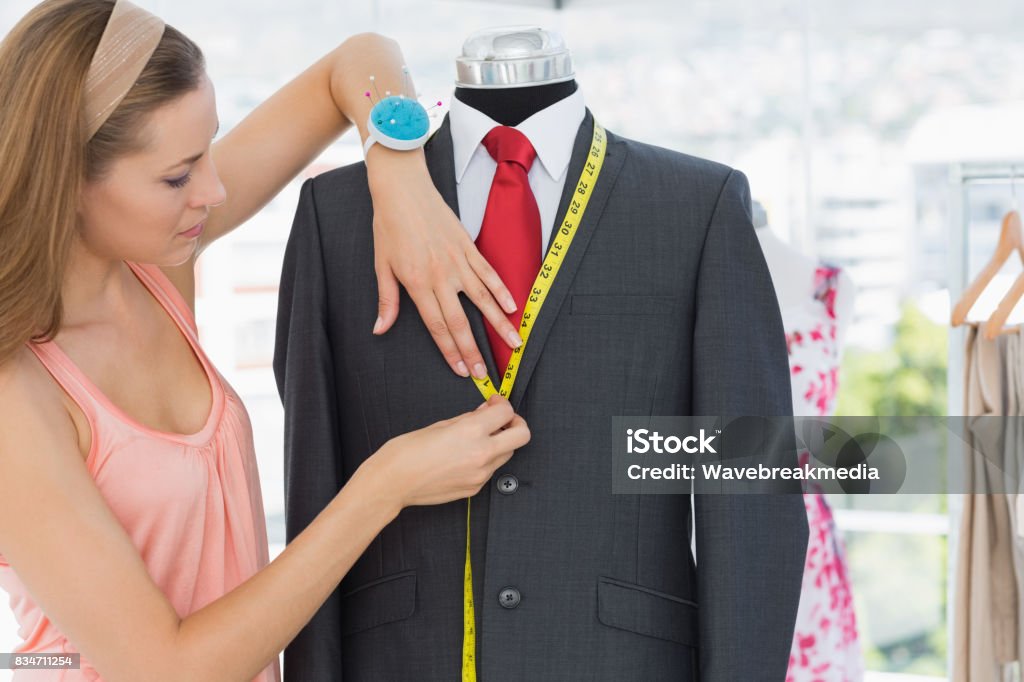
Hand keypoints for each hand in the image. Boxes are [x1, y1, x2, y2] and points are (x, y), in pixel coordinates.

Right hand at [357, 395, 529, 513]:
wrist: (392, 483)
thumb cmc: (407, 452)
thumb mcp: (440, 424)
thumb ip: (469, 417)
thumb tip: (486, 412)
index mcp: (472, 432)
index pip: (507, 412)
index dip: (502, 404)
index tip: (494, 403)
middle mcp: (481, 454)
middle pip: (522, 435)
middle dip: (516, 423)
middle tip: (502, 420)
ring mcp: (481, 474)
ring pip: (508, 453)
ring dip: (500, 442)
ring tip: (479, 438)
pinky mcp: (475, 488)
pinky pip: (491, 470)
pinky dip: (486, 460)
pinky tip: (466, 456)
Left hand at [366, 147, 523, 378]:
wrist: (403, 189)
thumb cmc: (389, 226)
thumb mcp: (381, 265)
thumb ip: (387, 300)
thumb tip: (380, 329)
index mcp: (417, 283)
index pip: (437, 326)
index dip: (450, 351)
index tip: (461, 370)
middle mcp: (441, 276)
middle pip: (461, 321)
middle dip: (474, 350)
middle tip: (485, 373)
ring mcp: (458, 261)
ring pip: (484, 300)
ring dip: (500, 325)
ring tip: (514, 344)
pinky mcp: (469, 247)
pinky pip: (489, 273)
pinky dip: (503, 291)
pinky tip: (513, 307)